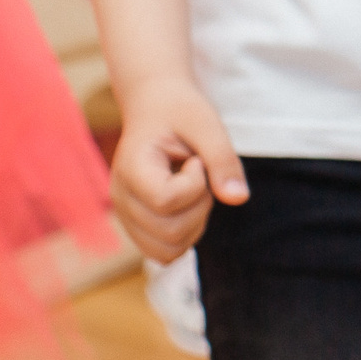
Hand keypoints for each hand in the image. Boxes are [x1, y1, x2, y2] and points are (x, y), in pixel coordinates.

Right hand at [110, 77, 247, 262]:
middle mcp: (121, 198)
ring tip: (192, 188)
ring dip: (194, 223)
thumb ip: (223, 160)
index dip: (196, 183)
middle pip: (170, 231)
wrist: (156, 107)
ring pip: (167, 250)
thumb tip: (239, 199)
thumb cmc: (181, 111)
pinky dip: (186, 235)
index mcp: (131, 169)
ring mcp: (125, 216)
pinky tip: (188, 204)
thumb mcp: (208, 124)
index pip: (166, 200)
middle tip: (199, 173)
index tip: (196, 159)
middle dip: (200, 205)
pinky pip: (164, 252)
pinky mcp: (137, 226)